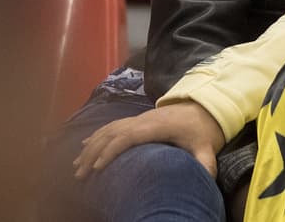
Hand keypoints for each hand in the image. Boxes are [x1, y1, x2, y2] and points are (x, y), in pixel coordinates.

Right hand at [73, 101, 225, 179]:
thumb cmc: (202, 129)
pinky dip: (97, 136)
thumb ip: (205, 161)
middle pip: (112, 134)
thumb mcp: (206, 145)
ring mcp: (139, 118)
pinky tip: (85, 145)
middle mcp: (143, 120)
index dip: (112, 150)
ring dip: (91, 146)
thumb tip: (207, 177)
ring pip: (108, 130)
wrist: (204, 107)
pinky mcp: (137, 120)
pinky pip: (112, 126)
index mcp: (157, 126)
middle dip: (93, 154)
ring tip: (77, 165)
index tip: (99, 167)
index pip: (128, 136)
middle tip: (81, 174)